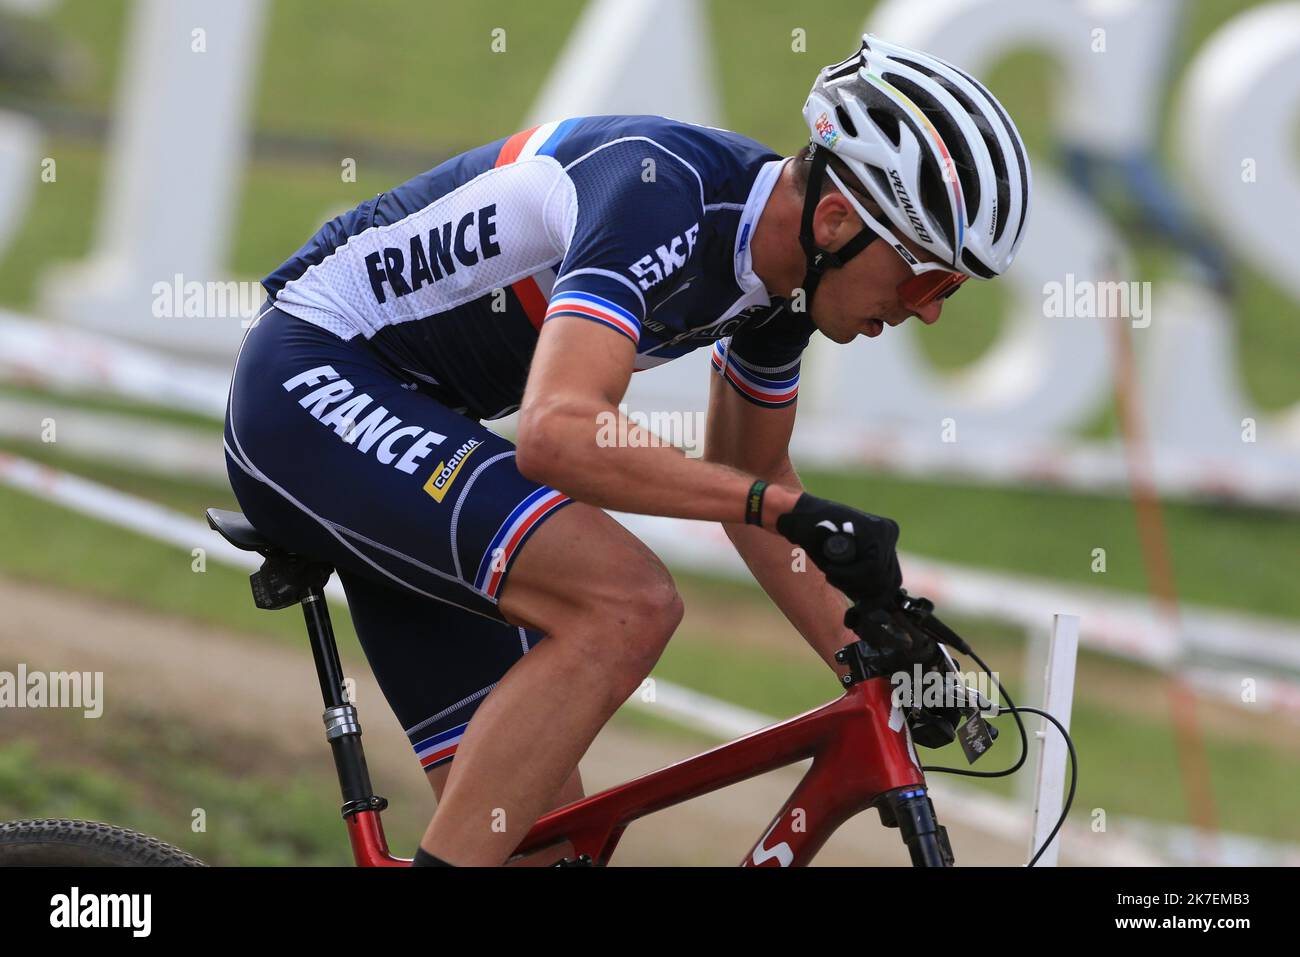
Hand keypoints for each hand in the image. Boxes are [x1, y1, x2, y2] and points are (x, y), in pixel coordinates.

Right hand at [774, 493, 901, 605]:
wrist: (798, 519)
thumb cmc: (818, 543)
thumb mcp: (845, 567)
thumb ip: (862, 584)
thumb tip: (875, 610)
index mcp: (885, 542)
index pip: (892, 581)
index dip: (873, 600)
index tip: (854, 612)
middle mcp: (890, 534)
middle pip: (889, 581)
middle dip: (862, 593)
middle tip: (835, 582)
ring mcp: (886, 531)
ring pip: (880, 577)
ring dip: (850, 582)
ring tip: (830, 572)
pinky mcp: (878, 531)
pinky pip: (872, 568)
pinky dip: (848, 575)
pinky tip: (830, 568)